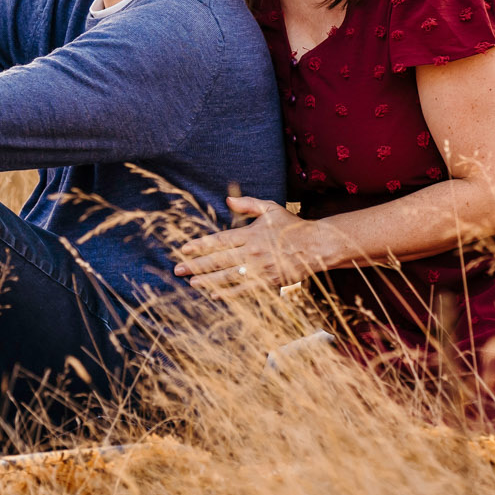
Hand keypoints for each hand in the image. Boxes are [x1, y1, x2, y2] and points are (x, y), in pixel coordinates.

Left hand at [171, 196, 334, 294]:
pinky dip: (229, 293)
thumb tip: (228, 198)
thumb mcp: (270, 209)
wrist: (316, 245)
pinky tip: (214, 295)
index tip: (184, 248)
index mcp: (250, 234)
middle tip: (178, 269)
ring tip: (191, 282)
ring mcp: (259, 268)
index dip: (200, 245)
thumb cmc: (292, 226)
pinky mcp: (268, 281)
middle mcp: (252, 252)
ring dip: (208, 280)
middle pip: (219, 259)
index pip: (219, 240)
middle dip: (196, 264)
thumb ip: (248, 204)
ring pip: (229, 276)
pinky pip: (245, 289)